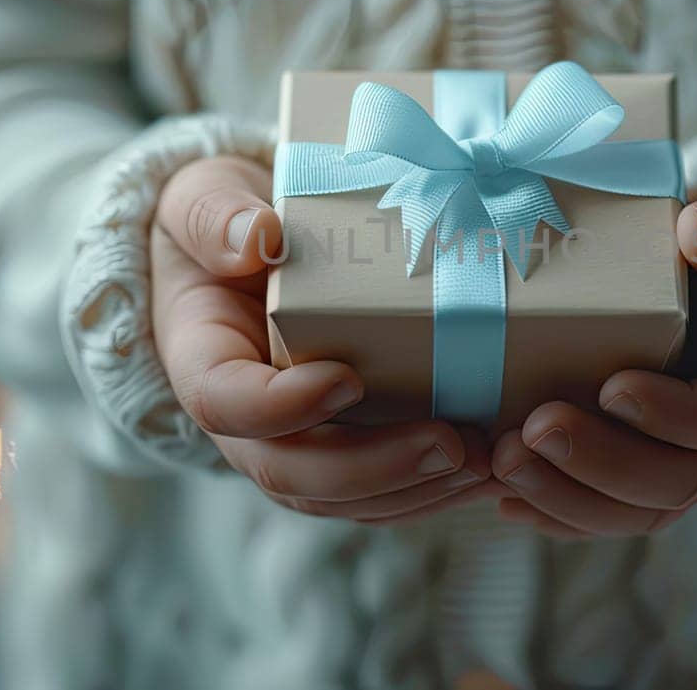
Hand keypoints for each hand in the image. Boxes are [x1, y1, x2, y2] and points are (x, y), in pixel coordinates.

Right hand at [152, 156, 501, 522]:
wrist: (251, 244)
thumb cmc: (224, 217)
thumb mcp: (203, 197)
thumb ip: (214, 216)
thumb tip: (255, 237)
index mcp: (204, 359)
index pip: (226, 404)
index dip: (281, 407)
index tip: (347, 379)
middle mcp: (244, 421)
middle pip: (292, 471)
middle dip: (374, 468)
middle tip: (450, 445)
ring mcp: (296, 442)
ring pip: (343, 498)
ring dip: (417, 490)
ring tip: (486, 461)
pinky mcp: (344, 448)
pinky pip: (382, 494)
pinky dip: (436, 491)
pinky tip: (493, 471)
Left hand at [492, 170, 696, 536]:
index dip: (678, 416)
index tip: (614, 388)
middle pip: (681, 481)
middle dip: (604, 466)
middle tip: (533, 433)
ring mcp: (690, 457)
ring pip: (639, 509)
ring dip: (568, 497)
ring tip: (502, 463)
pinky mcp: (647, 464)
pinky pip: (607, 509)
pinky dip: (555, 511)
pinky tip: (501, 496)